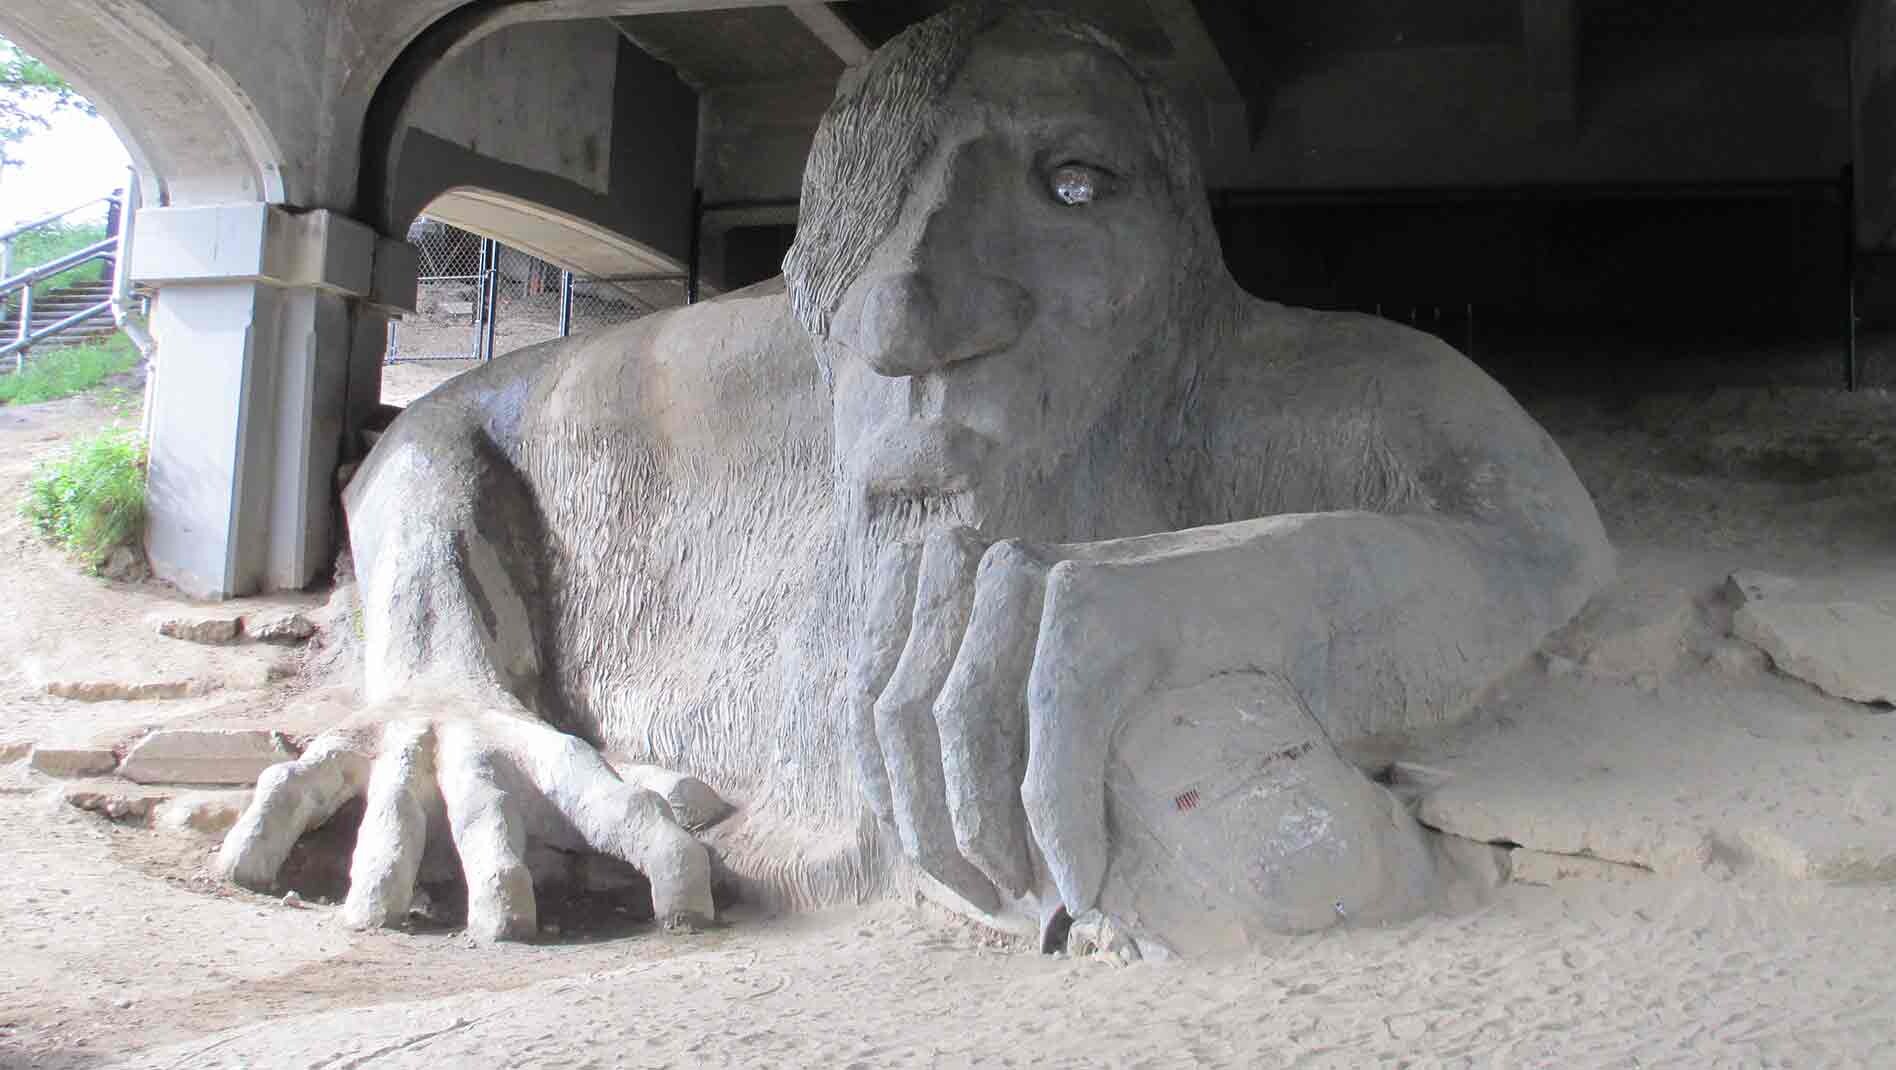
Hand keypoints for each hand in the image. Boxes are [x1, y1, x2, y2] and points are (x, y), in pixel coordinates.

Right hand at [215, 694, 713, 941]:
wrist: (439, 657)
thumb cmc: (523, 759)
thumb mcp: (585, 773)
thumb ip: (641, 796)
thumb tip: (716, 810)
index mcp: (553, 765)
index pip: (619, 809)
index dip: (661, 857)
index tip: (693, 918)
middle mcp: (479, 757)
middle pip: (491, 817)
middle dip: (497, 869)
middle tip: (505, 931)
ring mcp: (403, 754)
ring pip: (391, 813)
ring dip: (381, 865)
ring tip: (370, 925)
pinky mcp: (335, 751)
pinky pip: (295, 791)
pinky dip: (267, 827)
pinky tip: (249, 878)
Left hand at [847, 523, 1439, 952]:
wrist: (1319, 605)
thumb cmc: (1183, 667)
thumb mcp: (1058, 692)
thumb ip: (984, 729)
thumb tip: (920, 835)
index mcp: (951, 585)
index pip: (864, 702)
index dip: (890, 807)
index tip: (948, 883)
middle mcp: (980, 567)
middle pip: (896, 716)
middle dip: (933, 832)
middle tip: (997, 907)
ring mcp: (1040, 576)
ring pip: (958, 725)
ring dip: (988, 835)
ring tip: (1040, 900)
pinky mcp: (1106, 606)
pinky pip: (1053, 738)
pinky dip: (1061, 828)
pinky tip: (1084, 883)